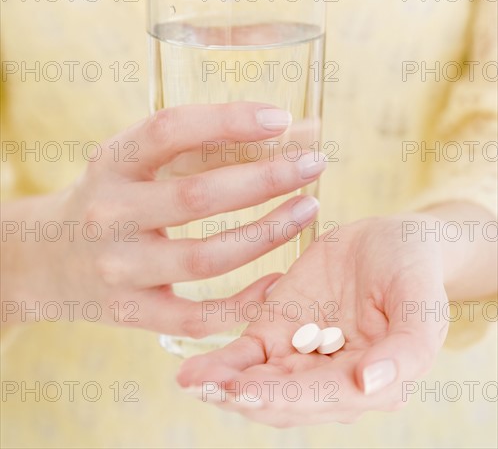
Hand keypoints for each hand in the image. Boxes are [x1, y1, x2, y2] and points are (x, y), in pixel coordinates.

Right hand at [1, 102, 324, 332]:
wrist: (44, 260)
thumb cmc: (109, 198)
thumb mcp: (132, 163)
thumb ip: (196, 146)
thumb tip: (286, 129)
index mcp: (111, 164)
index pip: (168, 130)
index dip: (226, 120)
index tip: (280, 118)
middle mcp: (111, 214)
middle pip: (198, 196)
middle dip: (266, 179)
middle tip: (313, 165)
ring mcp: (120, 269)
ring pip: (205, 258)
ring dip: (267, 234)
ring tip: (307, 209)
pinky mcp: (131, 313)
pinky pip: (196, 317)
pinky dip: (243, 304)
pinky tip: (278, 281)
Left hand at [177, 214, 448, 425]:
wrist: (390, 242)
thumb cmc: (413, 275)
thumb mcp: (422, 308)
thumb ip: (405, 352)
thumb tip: (369, 386)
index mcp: (368, 383)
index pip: (323, 398)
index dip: (284, 397)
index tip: (245, 390)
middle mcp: (329, 378)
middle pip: (282, 400)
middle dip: (244, 396)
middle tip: (207, 387)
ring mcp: (299, 355)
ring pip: (257, 383)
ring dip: (224, 386)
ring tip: (192, 381)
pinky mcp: (276, 329)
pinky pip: (245, 354)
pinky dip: (220, 364)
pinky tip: (194, 370)